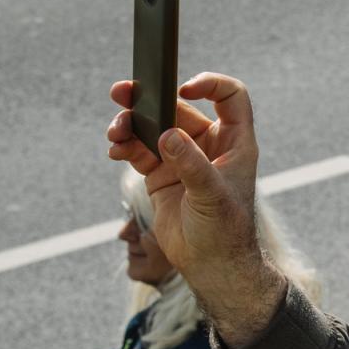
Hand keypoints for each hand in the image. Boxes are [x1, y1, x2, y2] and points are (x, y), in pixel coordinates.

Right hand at [107, 73, 284, 345]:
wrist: (211, 264)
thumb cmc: (226, 230)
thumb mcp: (212, 196)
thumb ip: (192, 165)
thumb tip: (169, 134)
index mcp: (234, 143)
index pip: (230, 97)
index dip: (211, 84)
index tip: (184, 88)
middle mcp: (208, 145)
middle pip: (177, 107)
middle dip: (149, 99)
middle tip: (122, 92)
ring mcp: (182, 157)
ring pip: (153, 127)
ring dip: (130, 124)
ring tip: (115, 133)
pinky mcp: (160, 173)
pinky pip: (138, 149)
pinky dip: (124, 145)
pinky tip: (115, 150)